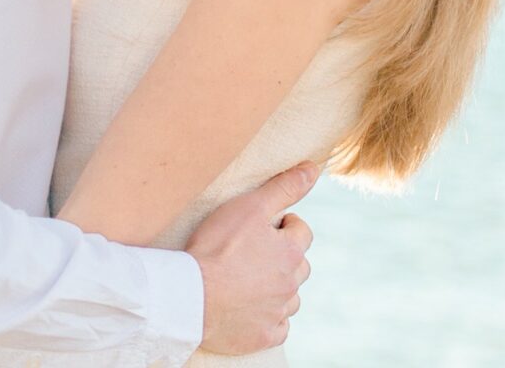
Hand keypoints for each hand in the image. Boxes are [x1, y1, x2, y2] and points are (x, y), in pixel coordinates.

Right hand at [186, 161, 317, 355]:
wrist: (191, 296)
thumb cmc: (217, 247)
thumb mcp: (250, 206)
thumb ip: (284, 187)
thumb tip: (313, 168)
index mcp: (291, 252)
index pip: (301, 232)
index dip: (284, 225)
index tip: (262, 227)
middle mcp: (291, 284)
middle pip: (299, 266)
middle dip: (284, 257)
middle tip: (253, 253)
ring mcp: (278, 312)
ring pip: (290, 297)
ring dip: (278, 288)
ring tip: (249, 280)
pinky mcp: (263, 336)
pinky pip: (277, 327)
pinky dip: (269, 318)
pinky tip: (250, 310)